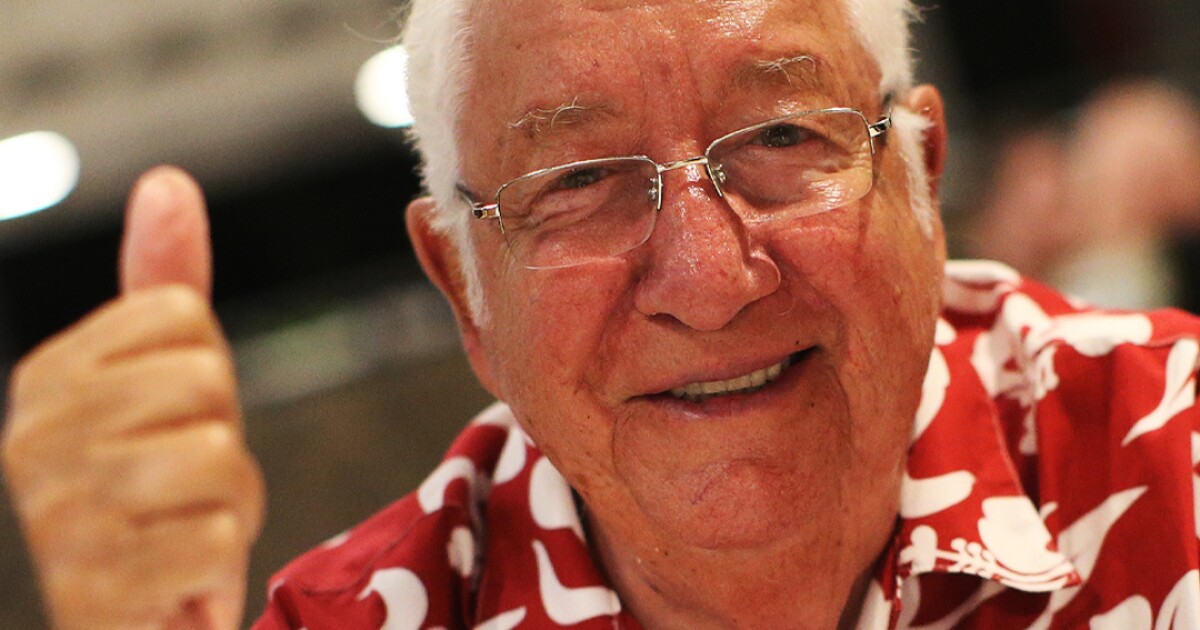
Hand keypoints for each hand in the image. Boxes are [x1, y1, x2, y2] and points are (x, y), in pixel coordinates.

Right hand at [2, 167, 264, 628]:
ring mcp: (57, 519)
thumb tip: (169, 182)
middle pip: (203, 380)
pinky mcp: (96, 591)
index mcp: (48, 377)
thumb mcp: (164, 378)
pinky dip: (219, 563)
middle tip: (187, 484)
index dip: (207, 375)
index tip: (176, 421)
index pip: (180, 316)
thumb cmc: (157, 490)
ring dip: (230, 505)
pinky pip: (214, 539)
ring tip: (184, 528)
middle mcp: (33, 440)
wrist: (134, 616)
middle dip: (224, 438)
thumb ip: (163, 283)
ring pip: (216, 459)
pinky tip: (179, 578)